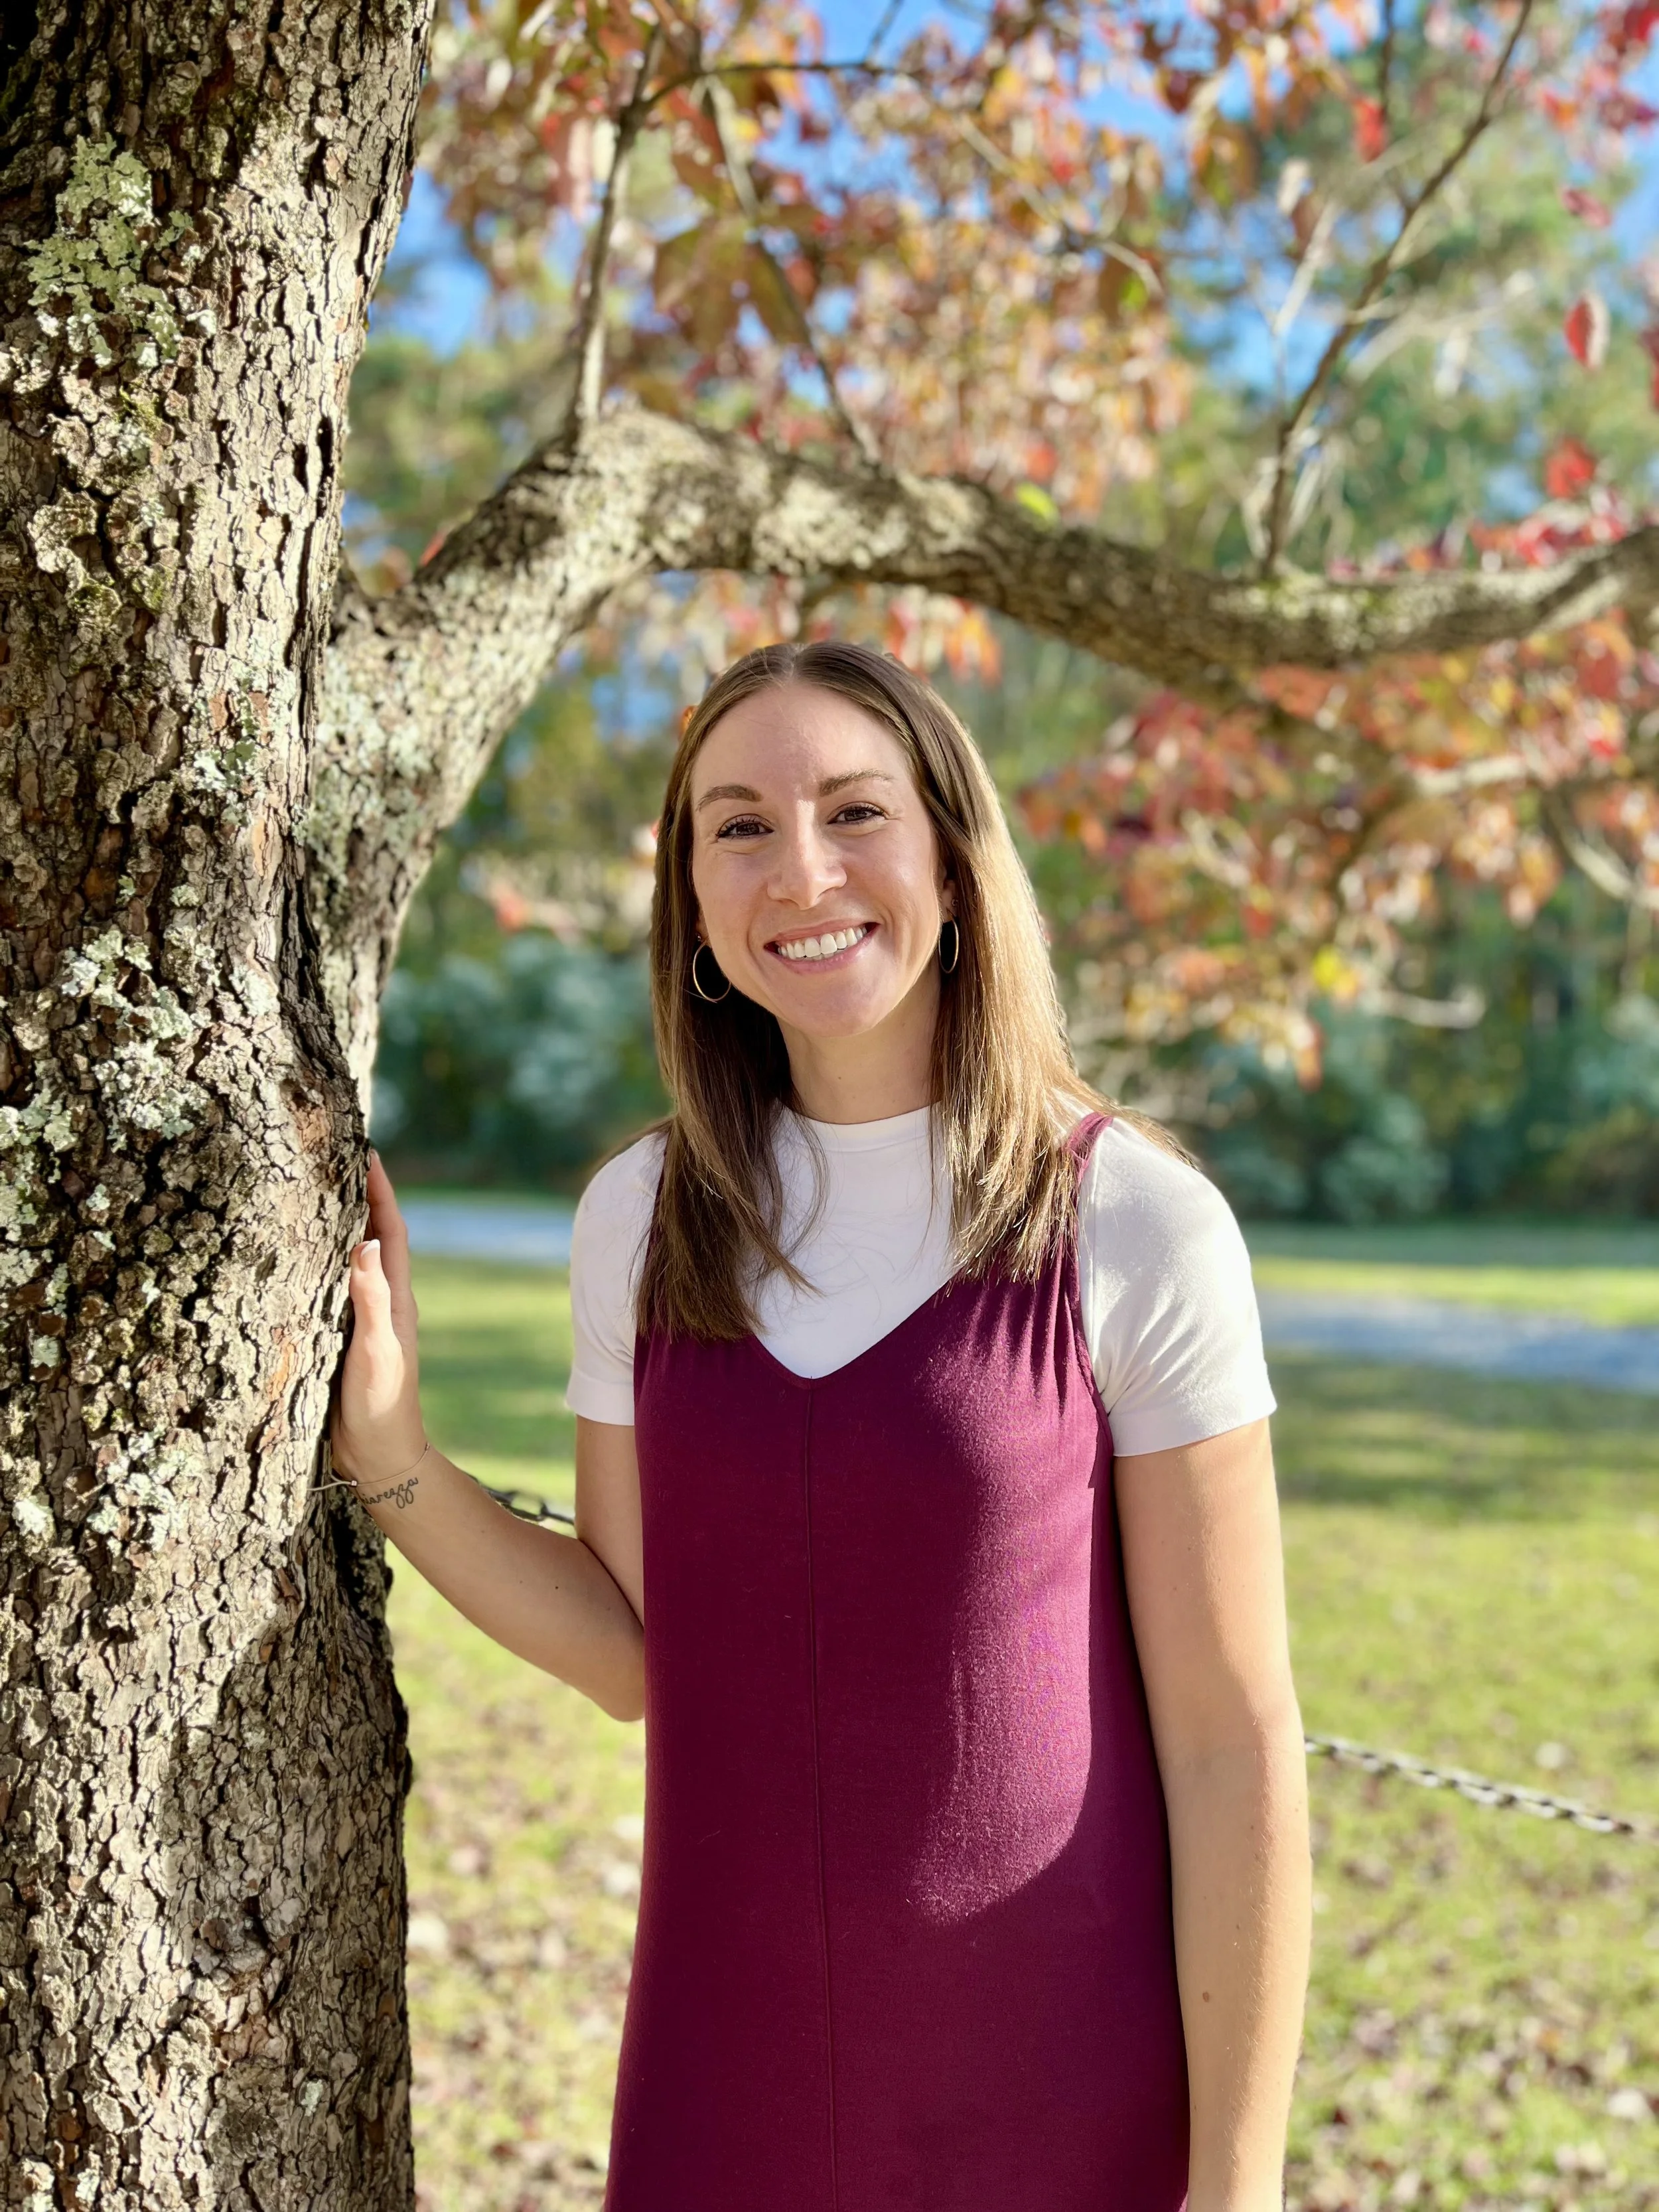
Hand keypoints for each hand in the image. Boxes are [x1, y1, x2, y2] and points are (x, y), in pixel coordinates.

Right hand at [332, 1153, 426, 1485]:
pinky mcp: (344, 1340)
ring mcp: (364, 1321)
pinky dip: (324, 1264)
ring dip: (343, 1228)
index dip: (381, 1194)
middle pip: (374, 1239)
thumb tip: (367, 1244)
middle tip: (339, 1161)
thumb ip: (370, 1300)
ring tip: (318, 1195)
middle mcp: (383, 1304)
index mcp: (396, 1301)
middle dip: (361, 1199)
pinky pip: (336, 1289)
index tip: (369, 1155)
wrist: (379, 1457)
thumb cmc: (381, 1406)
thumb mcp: (376, 1351)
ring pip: (354, 1263)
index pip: (390, 1234)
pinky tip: (302, 1260)